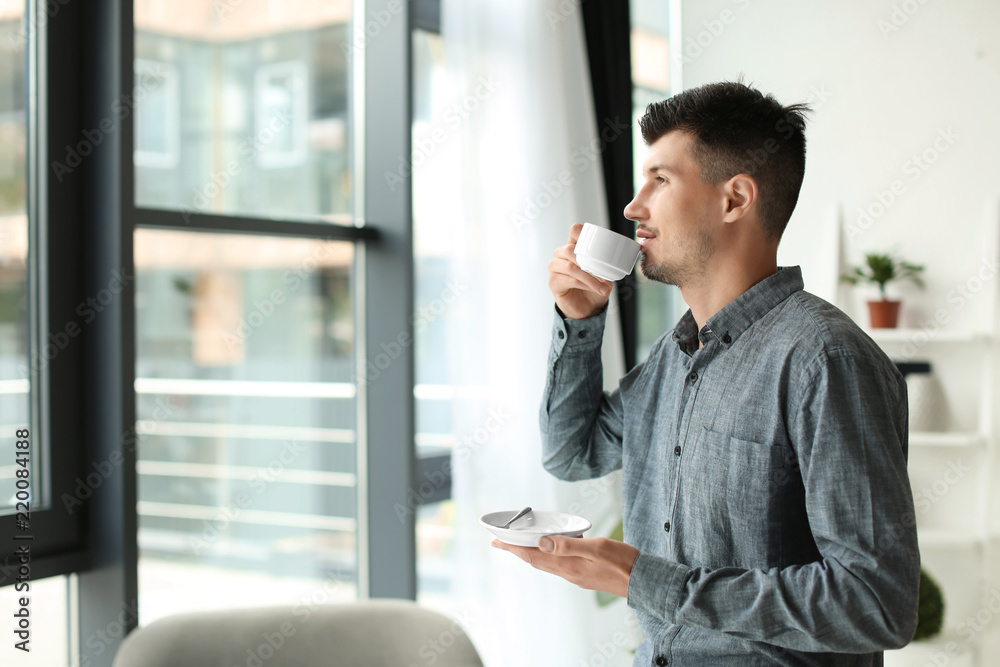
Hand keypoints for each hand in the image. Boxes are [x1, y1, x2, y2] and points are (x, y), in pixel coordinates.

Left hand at [491, 535, 638, 598]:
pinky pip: (558, 565)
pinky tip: (551, 550)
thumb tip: (543, 542)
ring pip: (546, 564)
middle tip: (501, 542)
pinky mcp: (584, 575)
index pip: (533, 555)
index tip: (496, 541)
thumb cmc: (624, 563)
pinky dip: (547, 556)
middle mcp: (568, 572)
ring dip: (531, 554)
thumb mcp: (598, 548)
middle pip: (535, 561)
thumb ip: (570, 545)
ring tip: (520, 545)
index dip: (513, 548)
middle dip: (517, 550)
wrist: (643, 582)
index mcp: (568, 565)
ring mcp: (576, 576)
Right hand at [548, 224, 611, 318]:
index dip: (582, 232)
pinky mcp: (553, 282)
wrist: (587, 308)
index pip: (574, 231)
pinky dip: (585, 285)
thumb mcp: (603, 272)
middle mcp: (560, 255)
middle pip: (569, 249)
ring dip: (589, 276)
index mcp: (573, 247)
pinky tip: (594, 288)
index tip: (597, 240)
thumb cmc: (593, 287)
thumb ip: (607, 262)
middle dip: (588, 260)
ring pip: (570, 266)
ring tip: (603, 285)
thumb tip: (620, 257)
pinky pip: (569, 280)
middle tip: (604, 272)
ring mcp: (554, 268)